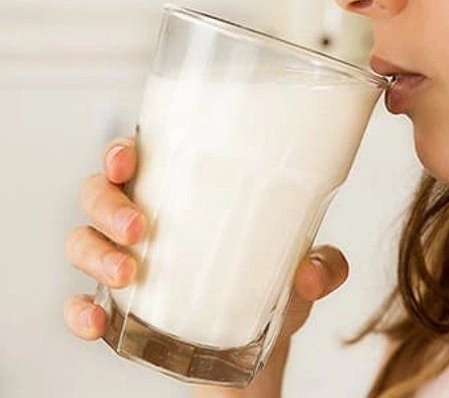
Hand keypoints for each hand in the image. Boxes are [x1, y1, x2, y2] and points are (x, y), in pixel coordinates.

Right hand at [64, 136, 349, 395]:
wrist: (255, 342)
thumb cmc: (268, 285)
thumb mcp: (303, 269)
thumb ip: (323, 267)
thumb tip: (312, 274)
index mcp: (181, 194)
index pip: (139, 158)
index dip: (121, 151)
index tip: (128, 157)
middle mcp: (143, 220)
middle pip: (98, 194)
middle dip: (108, 205)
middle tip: (140, 226)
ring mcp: (124, 262)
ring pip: (82, 242)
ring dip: (96, 254)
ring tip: (129, 273)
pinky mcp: (117, 308)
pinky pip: (79, 304)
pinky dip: (80, 312)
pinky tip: (97, 322)